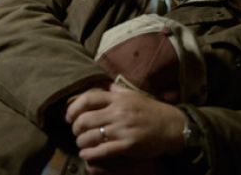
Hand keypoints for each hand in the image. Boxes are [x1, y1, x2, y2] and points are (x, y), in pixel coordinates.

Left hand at [65, 84, 185, 163]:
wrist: (172, 126)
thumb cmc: (150, 110)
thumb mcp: (133, 95)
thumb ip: (115, 90)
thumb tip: (102, 84)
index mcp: (117, 99)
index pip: (88, 99)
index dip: (73, 108)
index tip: (68, 116)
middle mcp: (118, 112)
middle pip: (85, 119)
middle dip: (75, 128)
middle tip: (75, 132)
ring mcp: (123, 129)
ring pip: (91, 136)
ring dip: (81, 142)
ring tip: (81, 144)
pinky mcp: (128, 145)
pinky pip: (103, 151)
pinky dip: (90, 154)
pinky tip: (86, 155)